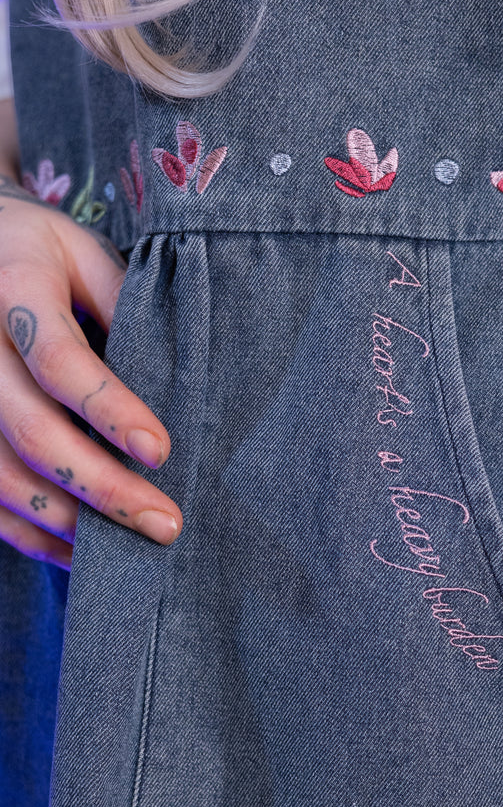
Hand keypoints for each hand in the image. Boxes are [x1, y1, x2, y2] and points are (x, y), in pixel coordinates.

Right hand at [0, 174, 182, 569]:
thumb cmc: (41, 254)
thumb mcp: (84, 254)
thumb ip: (125, 304)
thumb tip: (180, 379)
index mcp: (15, 287)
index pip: (57, 360)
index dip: (110, 410)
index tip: (162, 452)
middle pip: (30, 431)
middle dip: (103, 487)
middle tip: (167, 524)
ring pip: (0, 475)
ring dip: (69, 521)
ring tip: (135, 548)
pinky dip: (31, 533)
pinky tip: (82, 552)